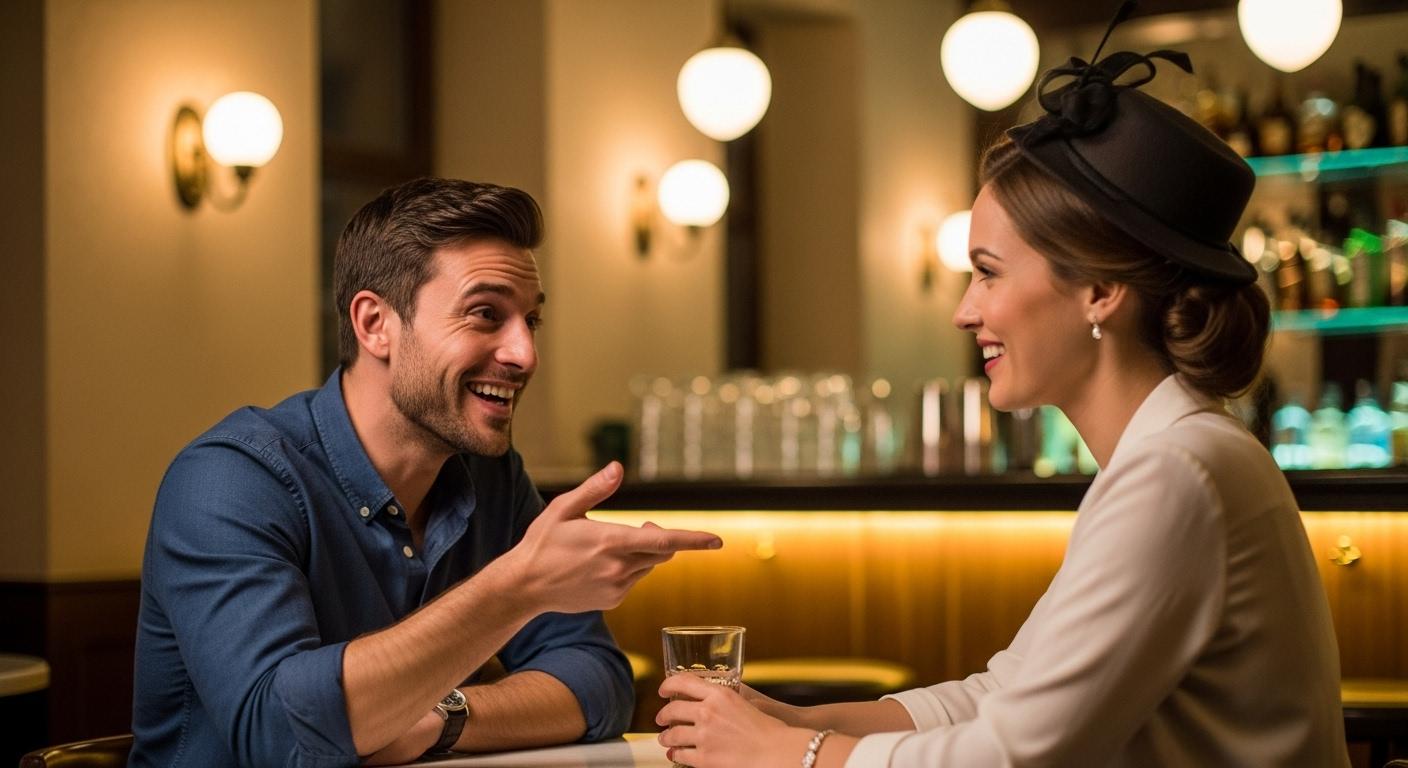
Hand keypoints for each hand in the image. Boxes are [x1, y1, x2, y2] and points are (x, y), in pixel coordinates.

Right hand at [503, 462, 721, 613]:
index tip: (717, 541)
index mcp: (611, 541)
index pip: (664, 541)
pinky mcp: (613, 600)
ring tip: (608, 547)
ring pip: (648, 567)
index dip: (694, 540)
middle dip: (660, 538)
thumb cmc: (542, 543)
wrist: (525, 586)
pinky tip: (599, 567)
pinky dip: (628, 570)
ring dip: (642, 555)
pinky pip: (634, 581)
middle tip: (642, 527)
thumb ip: (595, 489)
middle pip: (662, 553)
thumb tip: (618, 467)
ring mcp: (617, 587)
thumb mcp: (564, 508)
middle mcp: (619, 567)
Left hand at [656, 674, 811, 766]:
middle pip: (673, 710)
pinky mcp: (704, 758)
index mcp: (720, 694)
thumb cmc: (769, 730)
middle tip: (661, 718)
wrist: (776, 752)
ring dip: (665, 737)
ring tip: (665, 739)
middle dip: (663, 715)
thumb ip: (727, 700)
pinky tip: (674, 754)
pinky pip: (681, 755)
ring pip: (672, 734)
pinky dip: (674, 754)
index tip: (664, 690)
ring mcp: (704, 736)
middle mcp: (708, 712)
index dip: (668, 685)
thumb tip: (713, 701)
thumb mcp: (747, 702)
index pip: (683, 682)